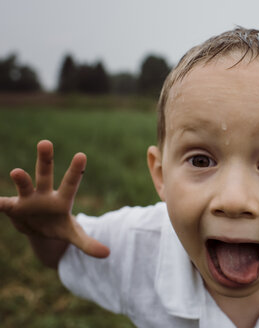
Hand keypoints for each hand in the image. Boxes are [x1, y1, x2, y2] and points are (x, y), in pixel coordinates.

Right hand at [0, 140, 109, 257]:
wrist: (39, 229)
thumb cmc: (59, 226)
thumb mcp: (73, 235)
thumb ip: (88, 243)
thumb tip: (107, 254)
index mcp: (62, 199)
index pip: (71, 182)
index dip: (76, 170)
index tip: (81, 155)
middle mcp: (44, 194)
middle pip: (45, 174)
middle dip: (45, 159)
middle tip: (45, 142)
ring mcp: (27, 199)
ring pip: (24, 185)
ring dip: (21, 179)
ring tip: (17, 172)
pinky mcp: (12, 207)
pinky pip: (1, 203)